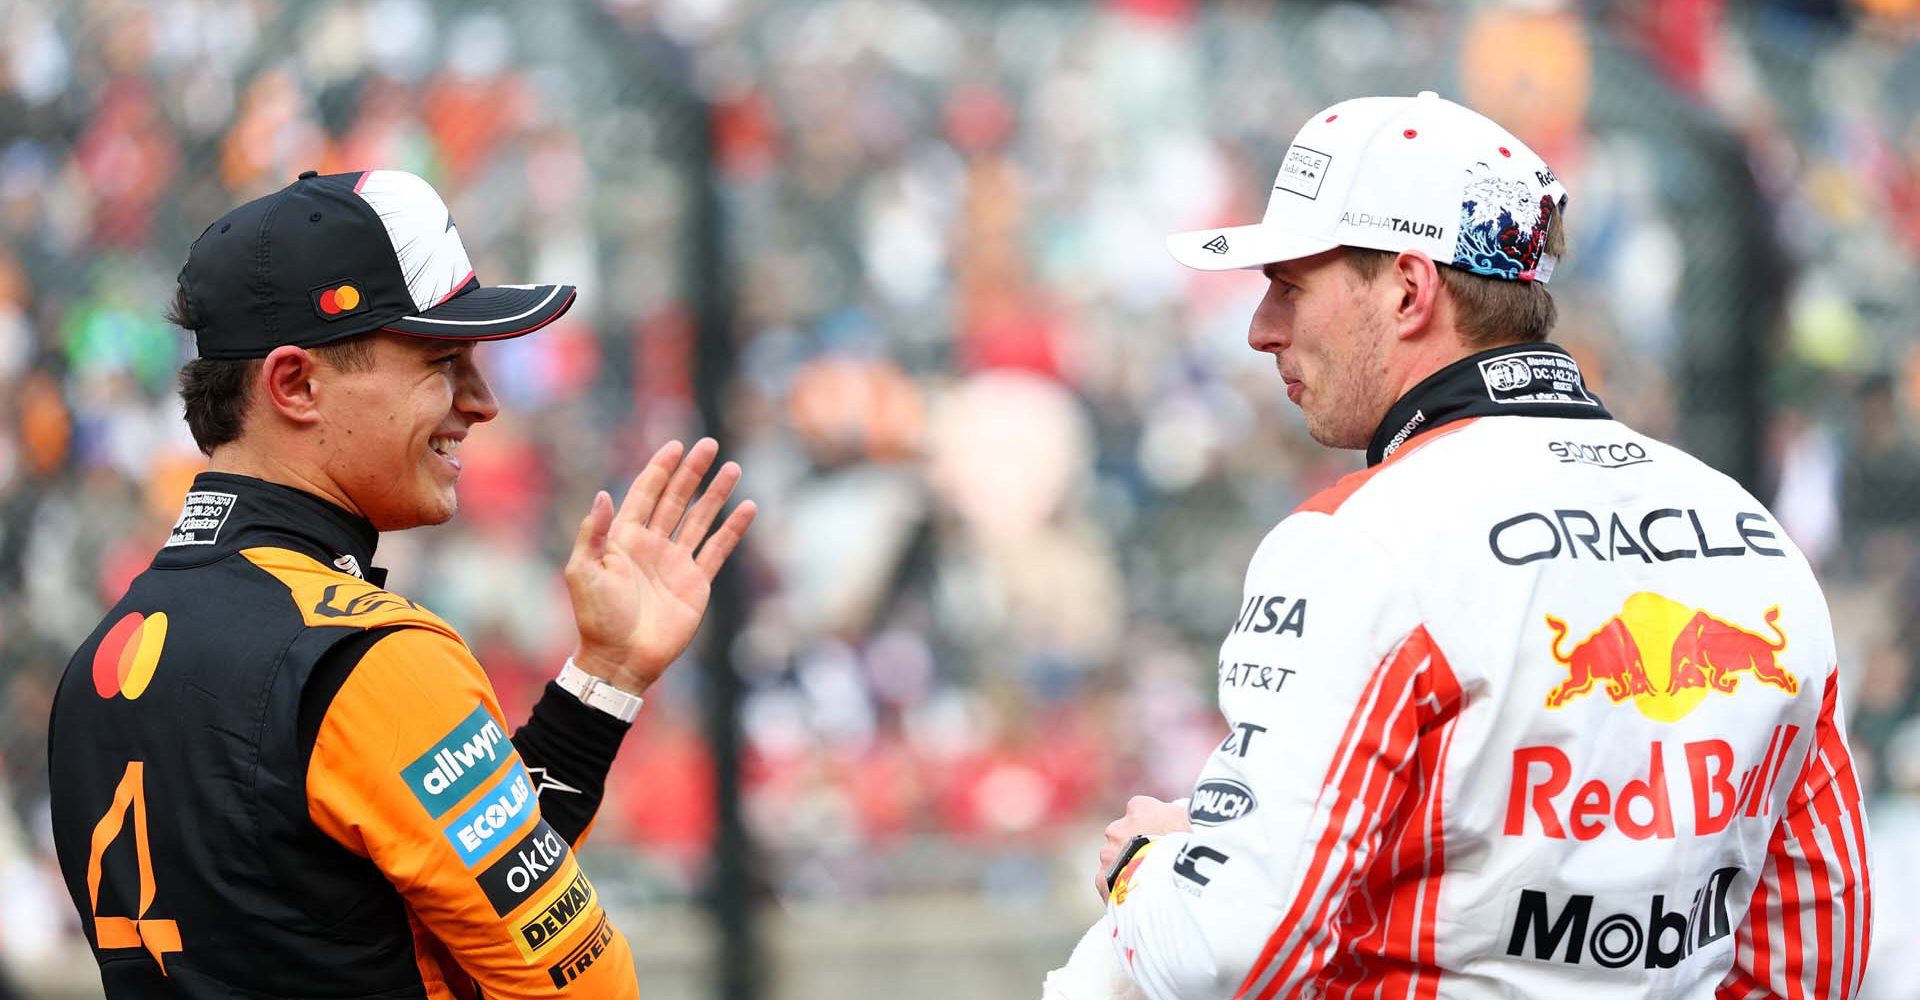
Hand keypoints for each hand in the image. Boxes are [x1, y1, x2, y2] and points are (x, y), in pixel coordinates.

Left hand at [565, 438, 756, 693]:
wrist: (622, 658)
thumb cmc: (597, 618)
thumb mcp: (583, 573)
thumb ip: (593, 533)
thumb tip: (603, 495)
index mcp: (624, 538)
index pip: (645, 494)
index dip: (660, 469)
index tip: (676, 445)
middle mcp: (652, 544)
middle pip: (676, 498)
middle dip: (692, 471)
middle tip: (710, 444)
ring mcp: (676, 562)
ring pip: (700, 518)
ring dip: (716, 494)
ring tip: (733, 468)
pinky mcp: (696, 582)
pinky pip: (717, 549)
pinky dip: (733, 529)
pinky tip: (747, 509)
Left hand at [1095, 795, 1191, 899]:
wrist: (1168, 879)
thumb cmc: (1188, 847)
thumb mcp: (1194, 822)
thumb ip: (1185, 816)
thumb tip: (1191, 813)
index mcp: (1140, 808)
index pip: (1141, 809)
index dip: (1152, 824)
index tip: (1163, 836)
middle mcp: (1118, 827)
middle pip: (1124, 834)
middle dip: (1136, 846)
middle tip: (1157, 862)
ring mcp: (1108, 854)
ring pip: (1114, 858)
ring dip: (1126, 867)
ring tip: (1149, 884)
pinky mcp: (1102, 879)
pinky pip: (1108, 882)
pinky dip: (1118, 889)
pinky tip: (1136, 898)